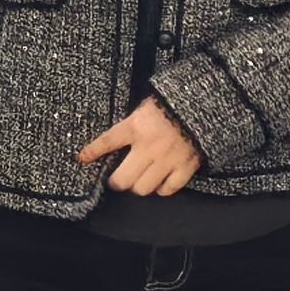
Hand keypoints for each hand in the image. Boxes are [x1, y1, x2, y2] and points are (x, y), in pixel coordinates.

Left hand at [75, 97, 203, 196]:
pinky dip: (162, 188)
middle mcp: (148, 148)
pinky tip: (160, 182)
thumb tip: (119, 138)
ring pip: (143, 188)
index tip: (82, 158)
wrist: (207, 104)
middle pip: (123, 180)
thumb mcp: (147, 105)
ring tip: (140, 180)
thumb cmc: (173, 101)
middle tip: (117, 179)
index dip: (92, 152)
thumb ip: (134, 122)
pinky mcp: (185, 168)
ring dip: (139, 186)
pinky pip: (168, 189)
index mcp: (136, 126)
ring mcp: (167, 160)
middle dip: (116, 182)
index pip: (107, 142)